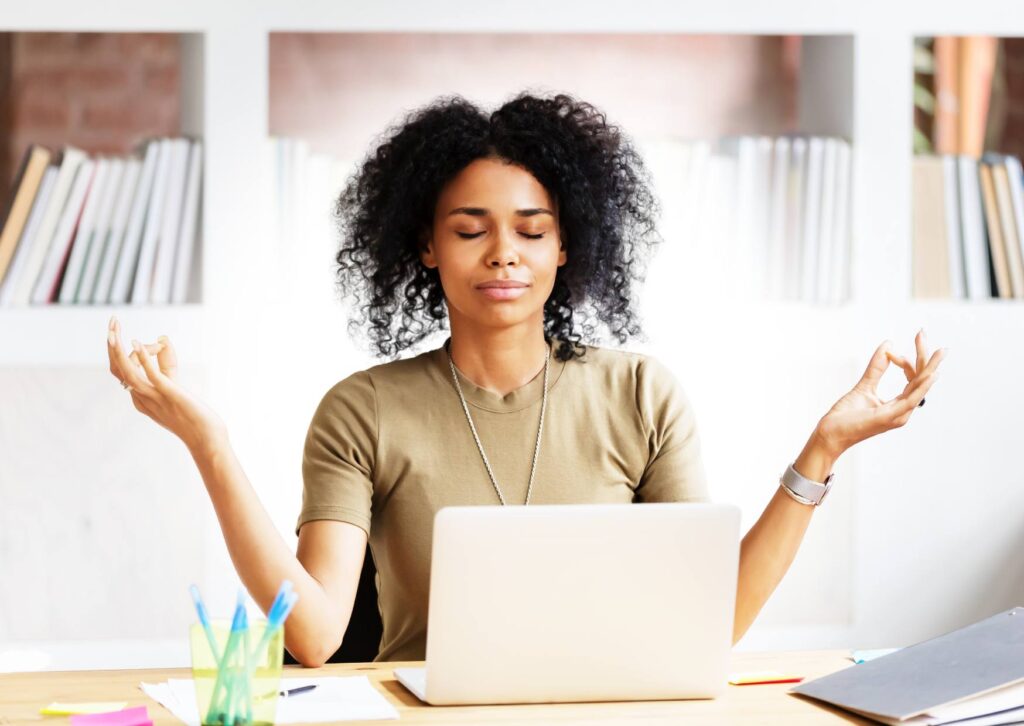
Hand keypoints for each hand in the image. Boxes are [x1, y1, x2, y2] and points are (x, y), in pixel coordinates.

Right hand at [106, 315, 226, 457]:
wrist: (206, 440)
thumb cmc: (194, 417)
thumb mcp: (174, 390)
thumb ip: (166, 367)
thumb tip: (163, 339)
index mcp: (141, 399)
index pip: (120, 373)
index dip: (114, 352)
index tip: (115, 330)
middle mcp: (142, 399)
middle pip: (118, 370)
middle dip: (112, 345)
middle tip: (111, 321)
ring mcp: (155, 397)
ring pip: (128, 373)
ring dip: (118, 351)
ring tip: (113, 331)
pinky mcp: (169, 394)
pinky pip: (152, 376)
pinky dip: (143, 359)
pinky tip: (137, 342)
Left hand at [813, 329, 945, 459]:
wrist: (830, 434)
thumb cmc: (845, 416)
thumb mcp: (864, 386)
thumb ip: (877, 368)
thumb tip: (889, 345)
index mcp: (898, 405)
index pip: (913, 378)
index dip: (905, 360)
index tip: (889, 349)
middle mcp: (903, 411)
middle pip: (921, 380)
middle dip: (925, 357)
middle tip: (922, 333)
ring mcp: (898, 416)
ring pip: (920, 388)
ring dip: (930, 368)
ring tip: (940, 351)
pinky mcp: (888, 417)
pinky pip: (910, 400)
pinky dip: (921, 387)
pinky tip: (930, 374)